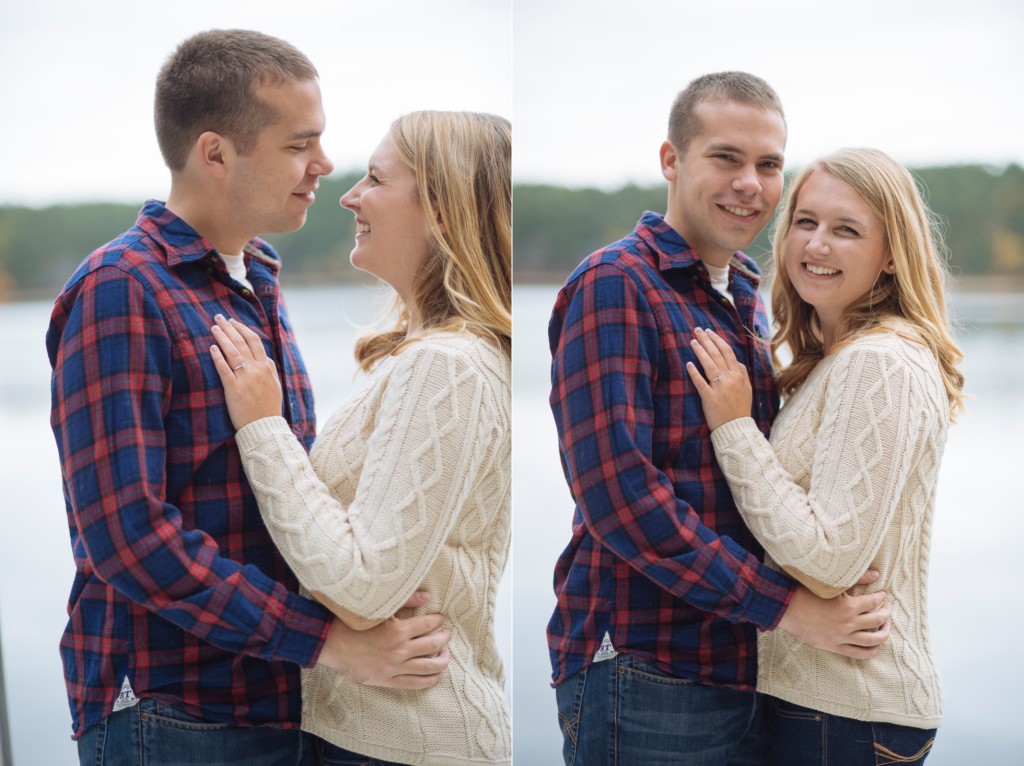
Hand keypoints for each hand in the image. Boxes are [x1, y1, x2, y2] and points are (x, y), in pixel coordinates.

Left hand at [209, 314, 282, 428]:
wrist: (264, 427)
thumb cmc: (268, 408)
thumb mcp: (274, 385)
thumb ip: (269, 369)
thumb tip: (263, 357)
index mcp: (267, 367)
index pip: (254, 341)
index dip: (242, 328)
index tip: (233, 322)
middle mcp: (257, 370)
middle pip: (242, 342)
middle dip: (229, 327)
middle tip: (218, 317)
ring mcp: (246, 379)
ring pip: (233, 352)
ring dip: (222, 337)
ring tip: (213, 327)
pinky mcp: (234, 389)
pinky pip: (224, 369)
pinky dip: (218, 357)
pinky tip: (212, 348)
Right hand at [315, 592, 451, 688]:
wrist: (330, 642)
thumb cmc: (352, 621)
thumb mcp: (379, 607)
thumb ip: (405, 600)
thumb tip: (427, 596)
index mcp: (398, 630)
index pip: (428, 624)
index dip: (437, 621)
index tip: (440, 619)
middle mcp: (399, 650)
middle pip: (433, 645)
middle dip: (443, 639)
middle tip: (447, 634)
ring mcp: (394, 668)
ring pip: (428, 667)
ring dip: (442, 660)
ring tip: (446, 654)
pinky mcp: (387, 680)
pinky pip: (414, 684)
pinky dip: (429, 680)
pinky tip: (436, 675)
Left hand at [684, 328, 751, 429]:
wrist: (736, 428)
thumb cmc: (740, 408)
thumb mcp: (746, 388)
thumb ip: (742, 373)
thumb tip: (735, 361)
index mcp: (739, 375)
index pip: (727, 351)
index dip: (717, 340)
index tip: (708, 332)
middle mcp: (730, 379)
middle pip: (717, 354)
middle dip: (706, 340)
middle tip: (697, 330)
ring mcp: (720, 388)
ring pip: (709, 365)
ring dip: (700, 351)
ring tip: (692, 342)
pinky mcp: (710, 398)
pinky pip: (701, 383)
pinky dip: (695, 373)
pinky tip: (688, 364)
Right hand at [777, 573, 890, 659]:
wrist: (785, 608)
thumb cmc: (805, 592)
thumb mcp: (831, 583)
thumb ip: (855, 579)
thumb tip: (876, 574)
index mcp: (848, 606)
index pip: (874, 602)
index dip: (881, 597)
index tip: (881, 594)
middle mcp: (848, 624)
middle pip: (878, 620)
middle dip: (886, 612)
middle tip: (886, 607)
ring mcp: (843, 637)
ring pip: (873, 639)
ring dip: (884, 632)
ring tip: (885, 625)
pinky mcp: (835, 647)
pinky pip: (860, 654)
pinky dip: (872, 650)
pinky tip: (876, 644)